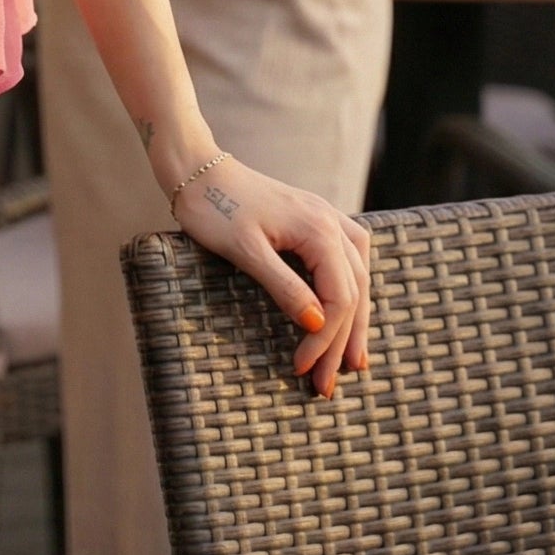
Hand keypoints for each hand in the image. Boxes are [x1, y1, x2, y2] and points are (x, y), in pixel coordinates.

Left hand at [170, 156, 371, 397]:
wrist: (198, 170)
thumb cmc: (214, 208)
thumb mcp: (245, 251)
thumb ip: (284, 287)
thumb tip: (318, 325)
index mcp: (319, 228)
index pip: (339, 297)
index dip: (325, 339)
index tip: (302, 369)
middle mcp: (331, 221)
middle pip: (353, 291)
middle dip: (343, 341)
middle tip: (327, 384)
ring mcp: (326, 218)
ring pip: (357, 275)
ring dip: (355, 319)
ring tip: (352, 360)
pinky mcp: (314, 220)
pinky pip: (348, 259)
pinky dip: (350, 290)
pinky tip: (348, 309)